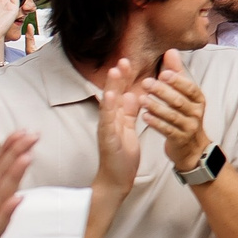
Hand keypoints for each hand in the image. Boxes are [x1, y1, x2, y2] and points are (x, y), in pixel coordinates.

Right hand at [93, 59, 151, 187]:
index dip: (124, 79)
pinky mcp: (107, 139)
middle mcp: (109, 120)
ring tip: (115, 71)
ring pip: (108, 105)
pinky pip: (108, 122)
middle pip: (112, 95)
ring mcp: (106, 128)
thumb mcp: (129, 128)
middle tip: (123, 59)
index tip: (128, 62)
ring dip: (111, 87)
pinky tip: (112, 97)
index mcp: (116, 117)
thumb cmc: (122, 154)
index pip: (120, 94)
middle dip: (118, 77)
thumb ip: (129, 112)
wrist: (117, 177)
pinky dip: (109, 109)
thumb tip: (131, 95)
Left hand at [141, 51, 213, 171]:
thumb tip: (171, 51)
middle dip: (163, 92)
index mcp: (198, 99)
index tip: (162, 73)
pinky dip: (156, 123)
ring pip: (173, 116)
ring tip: (142, 100)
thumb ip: (176, 73)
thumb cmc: (185, 115)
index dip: (177, 81)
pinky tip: (144, 117)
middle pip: (180, 101)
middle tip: (146, 83)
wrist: (192, 148)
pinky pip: (167, 131)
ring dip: (157, 107)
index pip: (190, 88)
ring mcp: (189, 127)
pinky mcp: (180, 139)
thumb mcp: (184, 94)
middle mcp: (196, 112)